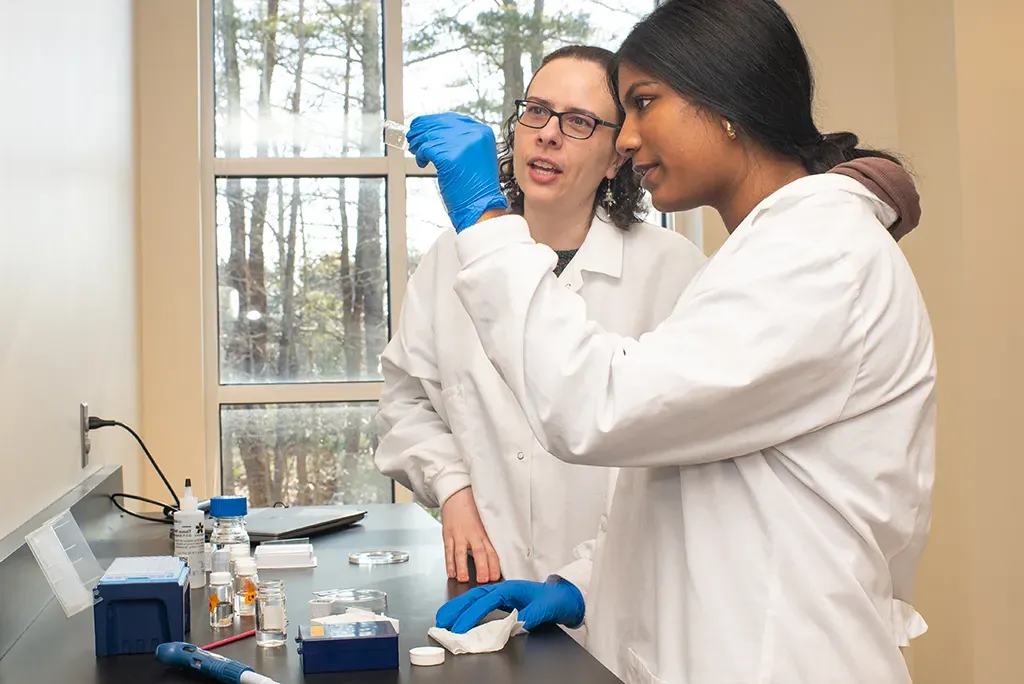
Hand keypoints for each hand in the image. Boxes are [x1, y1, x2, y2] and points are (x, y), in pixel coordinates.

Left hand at [407, 112, 508, 231]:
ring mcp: (461, 144)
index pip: (452, 118)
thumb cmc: (476, 187)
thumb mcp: (475, 155)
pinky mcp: (448, 156)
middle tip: (412, 136)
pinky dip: (420, 155)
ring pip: (429, 135)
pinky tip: (422, 162)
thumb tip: (435, 130)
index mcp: (482, 132)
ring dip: (418, 143)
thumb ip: (461, 140)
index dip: (434, 121)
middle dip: (421, 130)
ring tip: (415, 151)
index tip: (423, 125)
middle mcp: (474, 134)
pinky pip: (426, 148)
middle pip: (438, 124)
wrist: (481, 207)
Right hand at [435, 578, 584, 633]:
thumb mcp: (543, 610)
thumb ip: (528, 617)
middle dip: (455, 608)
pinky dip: (469, 608)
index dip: (470, 615)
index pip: (485, 602)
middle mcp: (503, 588)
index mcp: (510, 588)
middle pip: (473, 596)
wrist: (565, 595)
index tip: (458, 628)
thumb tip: (512, 626)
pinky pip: (481, 602)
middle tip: (439, 620)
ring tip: (444, 617)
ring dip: (459, 607)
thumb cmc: (555, 600)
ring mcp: (502, 593)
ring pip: (475, 597)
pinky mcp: (503, 599)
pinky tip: (462, 616)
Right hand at [441, 487, 500, 582]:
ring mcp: (459, 534)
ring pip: (461, 553)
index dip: (494, 565)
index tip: (496, 576)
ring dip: (462, 567)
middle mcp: (473, 534)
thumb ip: (489, 538)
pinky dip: (449, 562)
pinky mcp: (448, 534)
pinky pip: (448, 550)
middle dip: (482, 567)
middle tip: (484, 580)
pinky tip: (451, 572)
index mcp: (484, 533)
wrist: (457, 494)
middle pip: (479, 553)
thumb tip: (497, 558)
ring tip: (464, 579)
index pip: (492, 551)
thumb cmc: (473, 509)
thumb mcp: (485, 522)